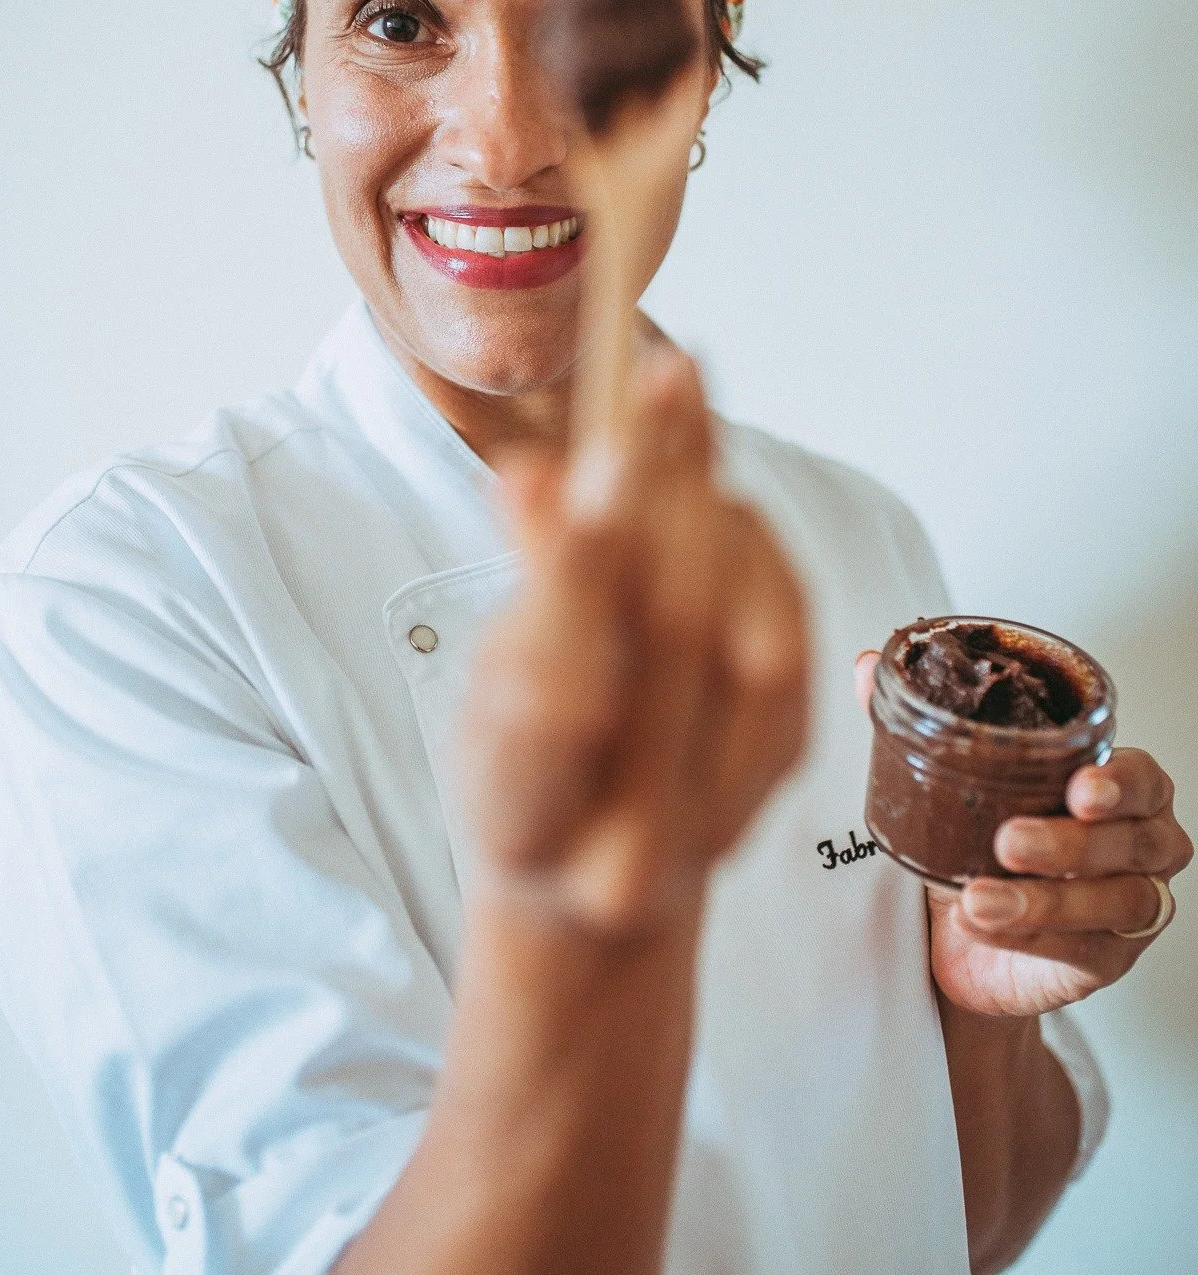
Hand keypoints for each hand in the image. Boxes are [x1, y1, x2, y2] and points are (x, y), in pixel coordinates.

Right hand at [461, 351, 808, 936]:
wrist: (594, 896)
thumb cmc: (524, 785)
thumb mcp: (484, 702)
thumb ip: (526, 597)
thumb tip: (533, 475)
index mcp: (527, 829)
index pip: (552, 694)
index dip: (578, 571)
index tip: (589, 454)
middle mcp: (634, 847)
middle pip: (670, 644)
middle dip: (668, 494)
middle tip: (663, 378)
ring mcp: (723, 819)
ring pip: (746, 636)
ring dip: (719, 506)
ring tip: (687, 411)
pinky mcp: (785, 776)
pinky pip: (790, 643)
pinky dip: (759, 552)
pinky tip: (721, 493)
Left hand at [855, 652, 1191, 1017]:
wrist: (964, 935)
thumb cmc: (980, 846)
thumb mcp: (953, 784)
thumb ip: (919, 722)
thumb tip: (865, 665)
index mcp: (1115, 789)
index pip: (1143, 778)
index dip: (1121, 782)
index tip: (1080, 786)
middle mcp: (1138, 845)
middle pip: (1133, 840)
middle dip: (1071, 842)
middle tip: (1009, 839)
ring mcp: (1128, 906)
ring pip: (1115, 901)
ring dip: (1044, 900)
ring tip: (978, 896)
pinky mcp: (1104, 958)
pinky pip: (1082, 949)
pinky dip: (1030, 937)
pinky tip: (983, 922)